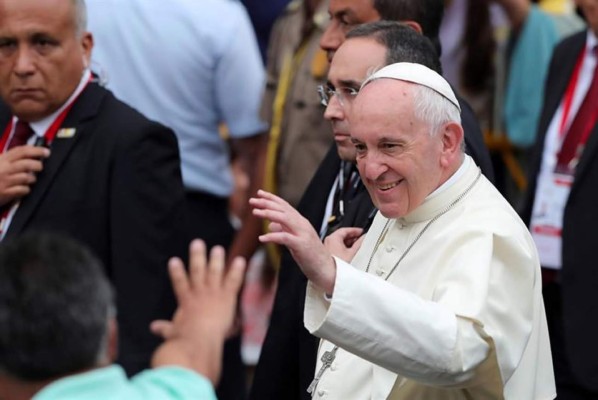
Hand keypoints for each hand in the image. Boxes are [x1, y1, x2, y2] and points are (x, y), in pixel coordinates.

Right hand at [0, 145, 48, 205]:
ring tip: (30, 179)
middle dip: (37, 165)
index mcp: (2, 159)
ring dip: (32, 178)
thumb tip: (32, 150)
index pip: (21, 151)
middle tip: (40, 167)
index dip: (36, 150)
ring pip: (26, 177)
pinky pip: (23, 190)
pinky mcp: (6, 193)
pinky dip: (26, 189)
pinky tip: (23, 188)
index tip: (46, 152)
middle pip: (26, 164)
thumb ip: (12, 157)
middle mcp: (3, 169)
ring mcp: (4, 181)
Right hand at [150, 239, 245, 384]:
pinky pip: (233, 281)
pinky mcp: (226, 296)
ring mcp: (213, 292)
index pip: (179, 283)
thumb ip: (165, 328)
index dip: (176, 271)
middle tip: (197, 243)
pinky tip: (240, 260)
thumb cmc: (185, 338)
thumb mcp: (172, 332)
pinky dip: (237, 270)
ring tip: (217, 248)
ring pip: (214, 272)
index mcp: (186, 301)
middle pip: (197, 271)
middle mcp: (199, 293)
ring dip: (216, 259)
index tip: (174, 260)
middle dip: (197, 256)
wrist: (199, 338)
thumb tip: (153, 327)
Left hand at [250, 190, 336, 292]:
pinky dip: (272, 236)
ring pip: (284, 219)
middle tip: (252, 200)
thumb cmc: (311, 256)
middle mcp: (302, 225)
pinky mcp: (302, 245)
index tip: (259, 193)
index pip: (285, 206)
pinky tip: (262, 238)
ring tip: (255, 213)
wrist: (326, 269)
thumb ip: (284, 231)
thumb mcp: (295, 241)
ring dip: (269, 214)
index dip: (272, 198)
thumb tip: (270, 225)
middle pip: (283, 209)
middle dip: (267, 203)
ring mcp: (303, 234)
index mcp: (301, 222)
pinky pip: (285, 238)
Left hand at [324, 227, 364, 262]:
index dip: (355, 231)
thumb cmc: (337, 265)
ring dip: (348, 245)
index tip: (361, 232)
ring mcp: (327, 249)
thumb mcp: (353, 253)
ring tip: (357, 249)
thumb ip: (360, 243)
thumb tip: (364, 238)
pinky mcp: (327, 256)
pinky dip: (344, 250)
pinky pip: (337, 249)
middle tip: (361, 240)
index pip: (345, 230)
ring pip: (340, 243)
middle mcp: (328, 242)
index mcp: (333, 238)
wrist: (328, 276)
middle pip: (342, 237)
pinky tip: (350, 256)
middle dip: (353, 238)